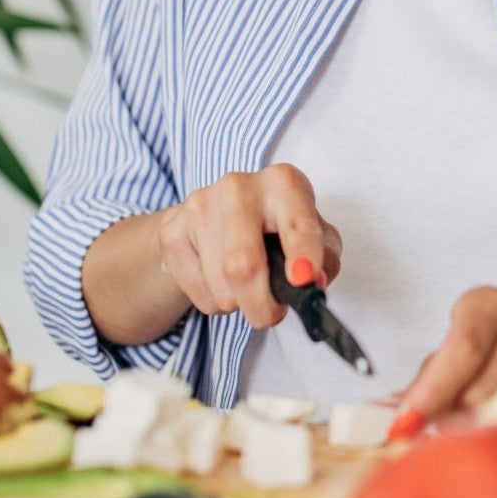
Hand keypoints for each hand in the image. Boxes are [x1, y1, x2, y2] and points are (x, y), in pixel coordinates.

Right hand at [153, 163, 341, 329]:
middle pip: (243, 264)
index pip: (297, 222)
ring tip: (245, 286)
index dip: (303, 253)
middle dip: (261, 304)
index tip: (304, 277)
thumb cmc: (277, 227)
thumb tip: (314, 282)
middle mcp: (239, 186)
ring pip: (221, 287)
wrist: (217, 215)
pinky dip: (214, 302)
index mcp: (283, 183)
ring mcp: (199, 206)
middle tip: (271, 314)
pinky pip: (197, 293)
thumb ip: (325, 258)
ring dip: (239, 303)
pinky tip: (220, 280)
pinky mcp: (171, 230)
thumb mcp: (314, 235)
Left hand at [393, 286, 496, 428]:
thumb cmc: (480, 337)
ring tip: (460, 430)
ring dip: (476, 430)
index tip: (405, 423)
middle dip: (450, 418)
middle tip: (428, 434)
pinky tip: (492, 438)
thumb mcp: (450, 344)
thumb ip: (426, 380)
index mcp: (489, 306)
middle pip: (484, 390)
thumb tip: (395, 415)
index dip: (434, 391)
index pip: (464, 350)